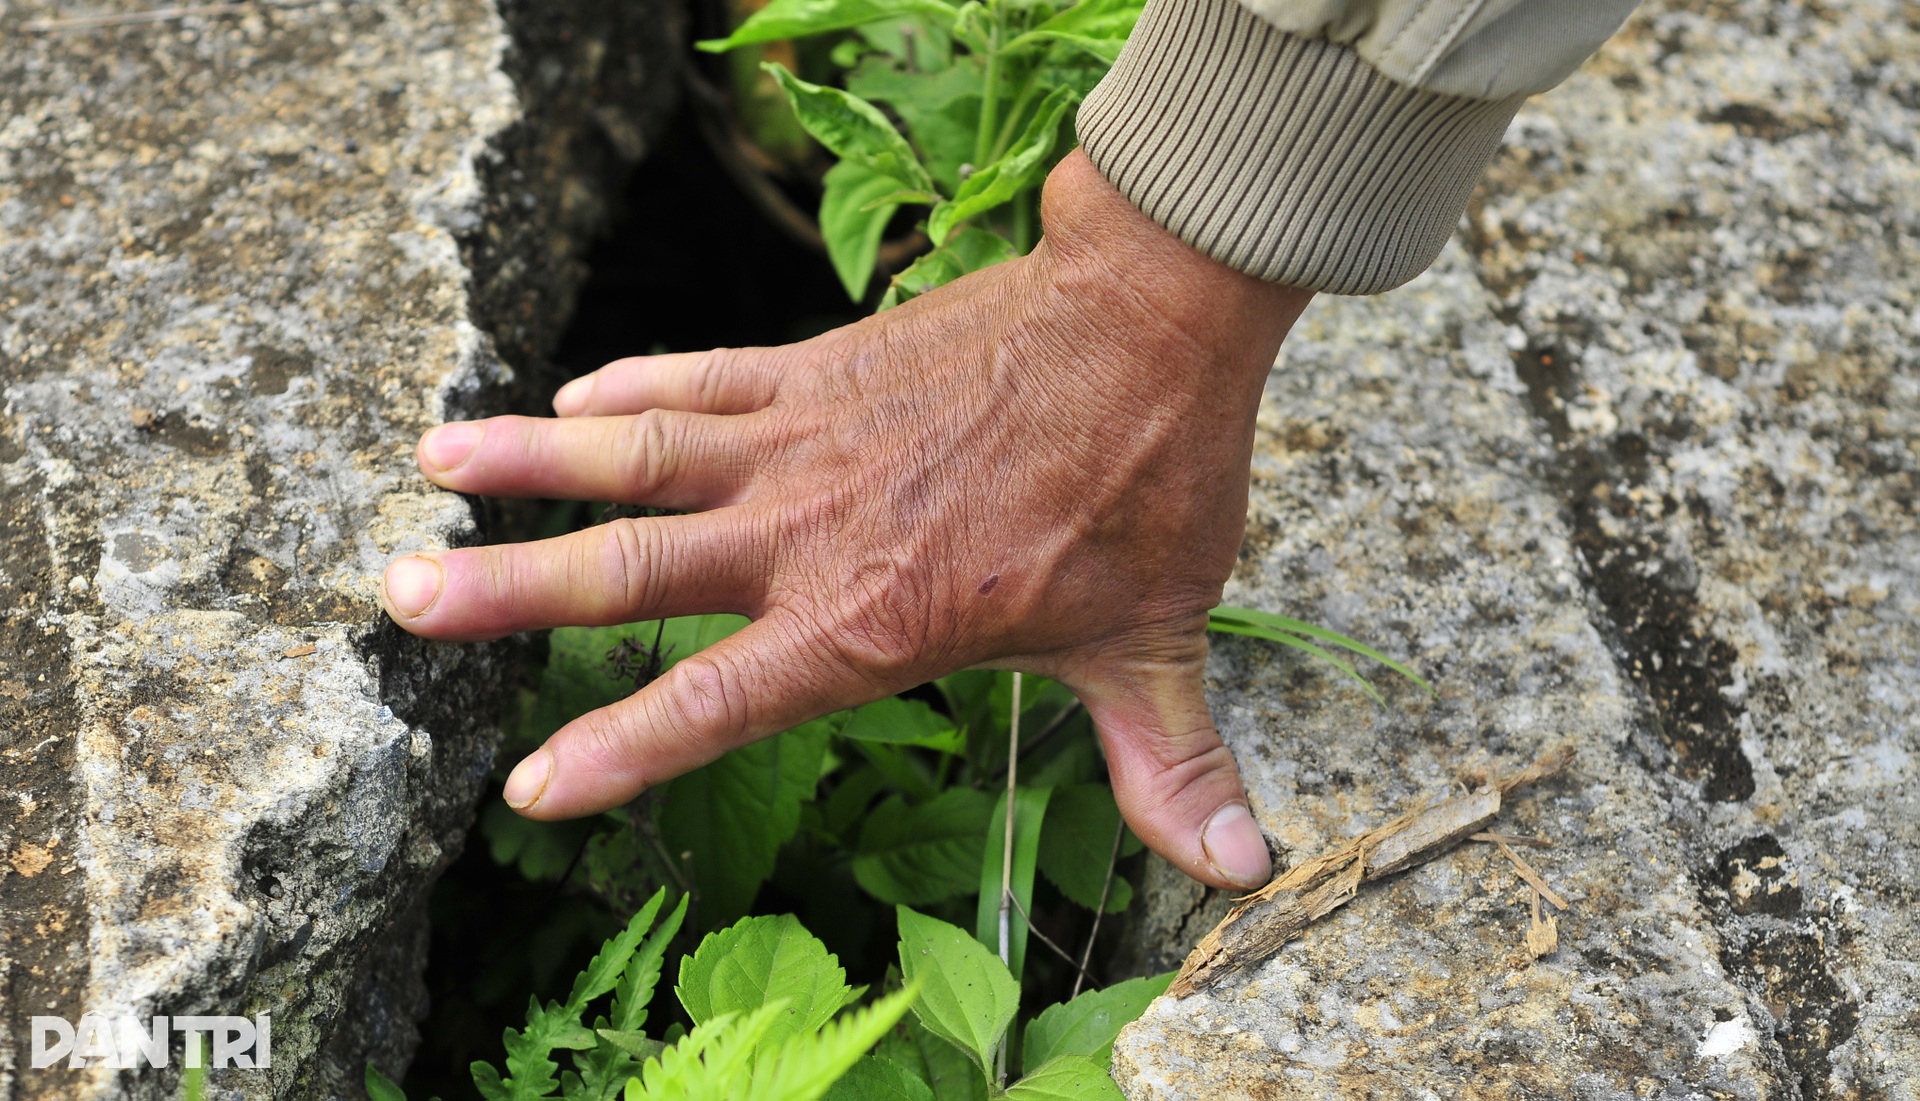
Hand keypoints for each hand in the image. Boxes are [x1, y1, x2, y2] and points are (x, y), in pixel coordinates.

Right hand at [380, 150, 1311, 889]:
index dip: (621, 750)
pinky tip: (567, 396)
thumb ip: (1173, 765)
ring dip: (529, 463)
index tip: (529, 787)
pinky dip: (629, 386)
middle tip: (396, 599)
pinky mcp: (819, 365)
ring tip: (428, 467)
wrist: (1147, 320)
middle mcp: (815, 532)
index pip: (720, 702)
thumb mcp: (1154, 639)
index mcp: (876, 619)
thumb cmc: (1146, 484)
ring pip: (639, 453)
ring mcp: (807, 438)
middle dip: (510, 593)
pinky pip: (700, 374)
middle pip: (633, 570)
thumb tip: (1237, 870)